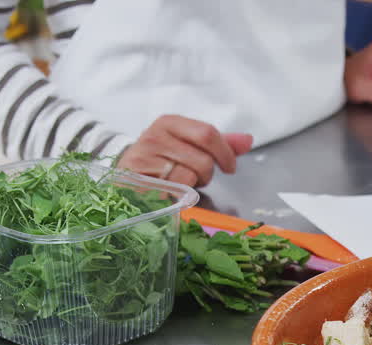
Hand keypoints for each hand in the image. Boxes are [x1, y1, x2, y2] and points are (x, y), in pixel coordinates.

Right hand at [117, 115, 252, 187]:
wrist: (124, 172)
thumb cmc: (161, 158)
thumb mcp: (188, 144)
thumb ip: (219, 143)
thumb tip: (248, 140)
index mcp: (170, 122)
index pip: (208, 133)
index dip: (225, 153)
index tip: (230, 167)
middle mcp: (154, 135)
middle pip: (202, 159)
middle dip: (207, 174)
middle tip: (198, 178)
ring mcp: (143, 157)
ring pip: (188, 177)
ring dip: (191, 187)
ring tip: (180, 183)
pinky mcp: (136, 180)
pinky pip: (171, 192)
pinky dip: (175, 196)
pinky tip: (168, 191)